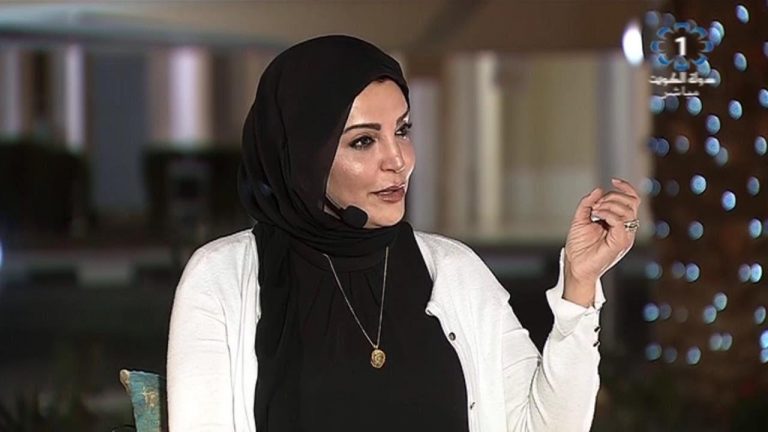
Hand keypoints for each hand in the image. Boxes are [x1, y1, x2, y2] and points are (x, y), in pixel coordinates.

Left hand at [563, 178, 640, 306]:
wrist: (575, 266)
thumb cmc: (579, 246)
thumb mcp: (580, 219)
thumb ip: (588, 204)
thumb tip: (598, 189)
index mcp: (620, 222)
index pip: (632, 200)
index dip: (626, 188)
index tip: (613, 180)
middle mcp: (626, 228)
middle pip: (631, 202)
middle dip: (613, 197)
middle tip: (596, 205)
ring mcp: (625, 236)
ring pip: (628, 210)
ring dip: (609, 204)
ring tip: (595, 211)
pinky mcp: (620, 242)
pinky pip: (621, 221)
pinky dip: (608, 214)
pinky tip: (597, 216)